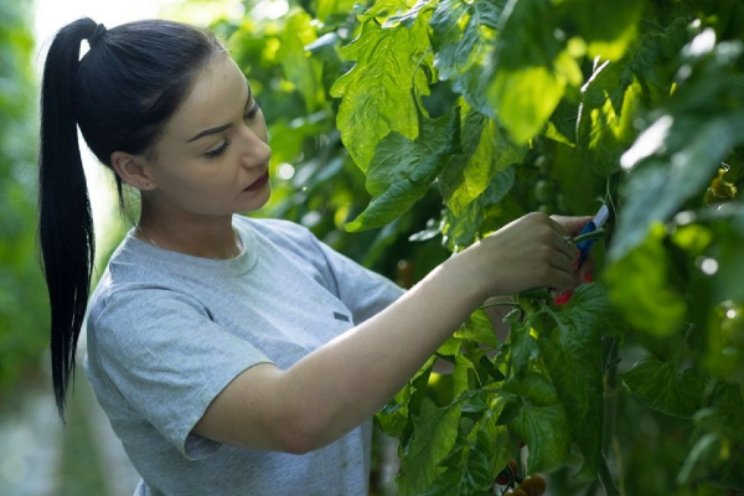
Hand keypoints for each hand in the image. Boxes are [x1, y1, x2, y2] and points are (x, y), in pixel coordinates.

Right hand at [461, 212, 586, 297]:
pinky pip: (567, 281)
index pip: (568, 235)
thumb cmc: (497, 251)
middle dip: (563, 263)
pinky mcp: (544, 271)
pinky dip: (562, 287)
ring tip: (541, 279)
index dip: (561, 250)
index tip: (550, 258)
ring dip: (561, 276)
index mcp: (540, 219)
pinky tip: (549, 288)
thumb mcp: (520, 230)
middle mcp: (546, 232)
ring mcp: (546, 251)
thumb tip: (587, 223)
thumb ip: (545, 231)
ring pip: (570, 268)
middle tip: (546, 271)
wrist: (479, 269)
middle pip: (573, 251)